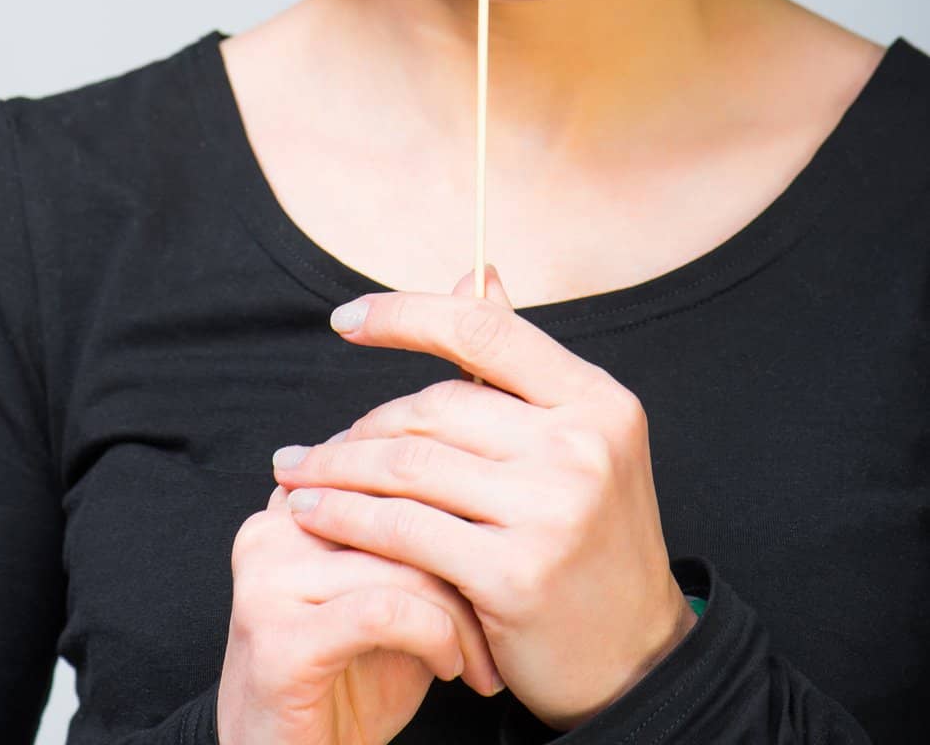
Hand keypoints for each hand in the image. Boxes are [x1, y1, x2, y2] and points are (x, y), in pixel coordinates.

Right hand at [218, 440, 503, 744]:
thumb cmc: (351, 682)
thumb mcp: (394, 595)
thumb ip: (421, 538)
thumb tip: (495, 493)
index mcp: (295, 503)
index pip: (390, 463)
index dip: (456, 501)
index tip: (505, 543)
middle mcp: (272, 528)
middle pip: (398, 505)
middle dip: (465, 557)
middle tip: (510, 605)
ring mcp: (267, 580)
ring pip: (399, 558)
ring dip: (461, 612)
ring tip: (482, 656)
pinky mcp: (277, 637)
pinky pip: (384, 611)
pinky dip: (434, 637)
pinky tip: (451, 666)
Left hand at [272, 266, 696, 732]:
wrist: (636, 660)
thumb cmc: (593, 540)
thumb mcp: (577, 441)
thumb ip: (519, 365)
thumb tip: (476, 273)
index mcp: (596, 400)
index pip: (484, 332)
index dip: (406, 315)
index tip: (344, 320)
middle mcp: (581, 445)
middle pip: (437, 407)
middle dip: (364, 425)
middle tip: (317, 444)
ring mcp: (552, 510)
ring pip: (410, 467)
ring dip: (338, 468)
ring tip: (297, 473)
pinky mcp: (516, 574)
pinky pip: (405, 530)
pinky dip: (347, 519)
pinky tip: (313, 514)